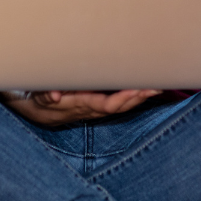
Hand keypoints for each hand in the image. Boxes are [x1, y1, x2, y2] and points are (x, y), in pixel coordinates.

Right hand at [2, 89, 162, 125]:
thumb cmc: (43, 100)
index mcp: (83, 105)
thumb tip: (55, 94)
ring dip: (140, 97)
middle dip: (139, 97)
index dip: (124, 98)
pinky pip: (120, 102)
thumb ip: (47, 95)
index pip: (108, 104)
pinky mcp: (99, 104)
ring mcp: (98, 107)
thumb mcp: (41, 96)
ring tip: (159, 86)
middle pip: (121, 106)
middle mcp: (94, 108)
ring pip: (123, 105)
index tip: (137, 89)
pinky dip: (134, 96)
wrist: (41, 114)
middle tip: (157, 86)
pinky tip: (146, 88)